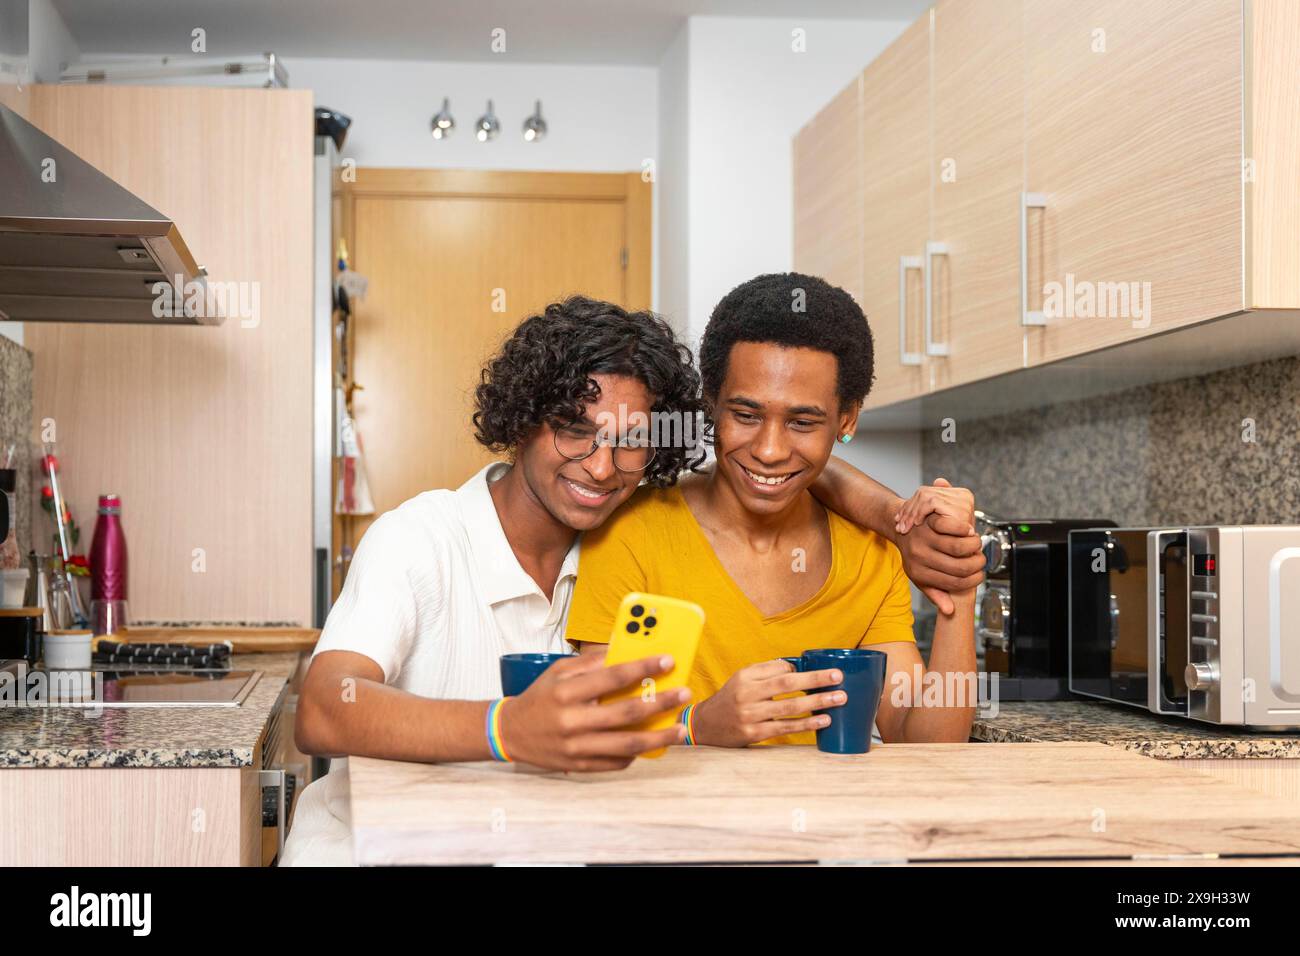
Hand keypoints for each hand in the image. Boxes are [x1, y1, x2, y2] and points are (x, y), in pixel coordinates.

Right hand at [499, 651, 688, 770]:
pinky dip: (636, 754)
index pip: (612, 677)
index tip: (668, 660)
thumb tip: (626, 652)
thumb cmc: (540, 697)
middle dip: (660, 703)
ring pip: (626, 745)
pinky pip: (615, 763)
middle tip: (684, 693)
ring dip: (657, 738)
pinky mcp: (578, 765)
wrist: (510, 733)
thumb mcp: (558, 671)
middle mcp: (571, 720)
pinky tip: (651, 744)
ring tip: (678, 729)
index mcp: (566, 692)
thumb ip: (591, 663)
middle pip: (625, 714)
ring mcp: (575, 747)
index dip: (643, 668)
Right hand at [691, 659, 845, 746]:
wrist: (707, 726)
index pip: (778, 669)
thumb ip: (766, 671)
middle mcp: (747, 694)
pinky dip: (807, 724)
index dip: (801, 670)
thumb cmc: (731, 698)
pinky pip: (786, 727)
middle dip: (815, 680)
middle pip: (786, 685)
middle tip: (838, 678)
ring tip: (839, 699)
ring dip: (817, 703)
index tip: (823, 671)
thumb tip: (796, 666)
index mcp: (745, 677)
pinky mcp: (755, 734)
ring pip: (790, 707)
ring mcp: (751, 716)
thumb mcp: (742, 678)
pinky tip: (823, 720)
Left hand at [890, 479, 983, 613]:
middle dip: (977, 564)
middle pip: (960, 567)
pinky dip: (964, 529)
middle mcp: (921, 557)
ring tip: (976, 545)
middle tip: (980, 559)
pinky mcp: (927, 522)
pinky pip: (951, 527)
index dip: (973, 580)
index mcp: (921, 573)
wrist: (899, 528)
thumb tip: (949, 611)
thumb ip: (935, 594)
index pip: (955, 583)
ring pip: (959, 547)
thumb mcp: (920, 577)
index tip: (979, 575)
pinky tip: (968, 531)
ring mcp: (923, 538)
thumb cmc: (914, 555)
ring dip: (974, 546)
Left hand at [894, 477, 975, 534]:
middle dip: (909, 509)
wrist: (964, 562)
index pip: (930, 492)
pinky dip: (919, 513)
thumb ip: (939, 502)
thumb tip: (938, 481)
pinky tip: (916, 524)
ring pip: (926, 497)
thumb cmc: (953, 542)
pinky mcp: (959, 511)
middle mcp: (964, 497)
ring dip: (911, 513)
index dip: (912, 505)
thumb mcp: (941, 524)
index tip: (900, 518)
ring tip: (905, 527)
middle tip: (899, 524)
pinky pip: (931, 503)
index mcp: (961, 496)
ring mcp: (963, 503)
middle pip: (926, 493)